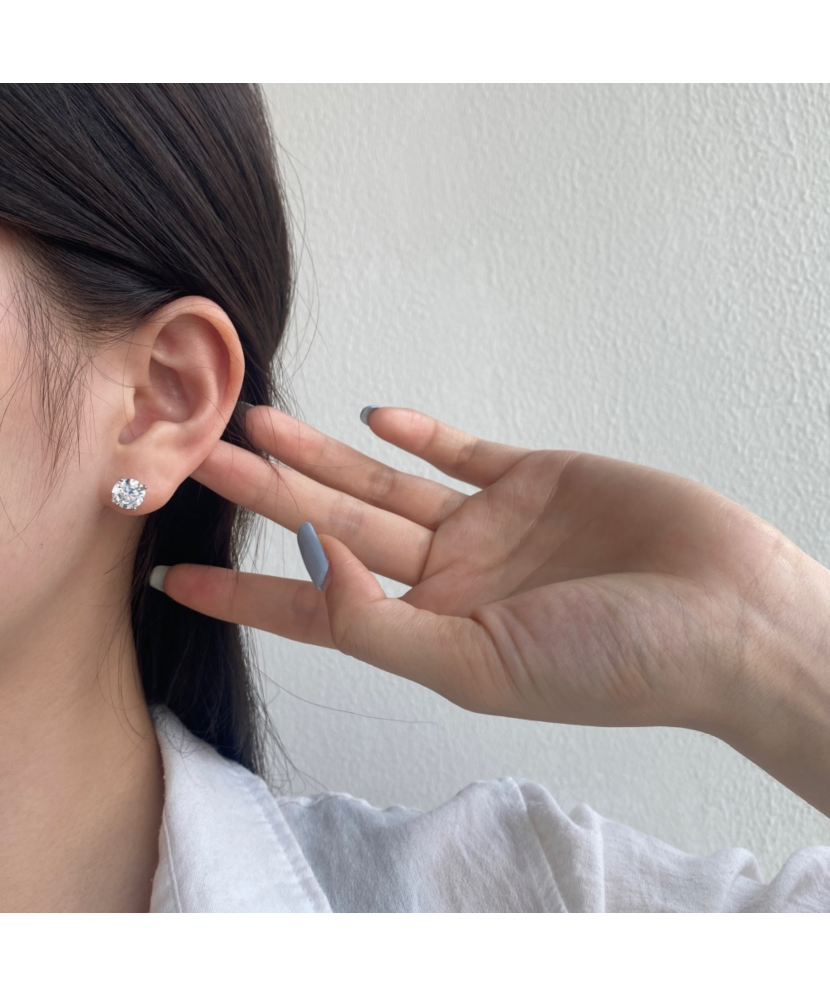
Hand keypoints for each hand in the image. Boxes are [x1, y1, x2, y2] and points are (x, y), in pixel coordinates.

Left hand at [159, 405, 817, 738]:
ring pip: (384, 483)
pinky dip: (420, 430)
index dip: (246, 596)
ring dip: (323, 455)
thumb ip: (385, 624)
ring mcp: (490, 526)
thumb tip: (307, 570)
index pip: (317, 612)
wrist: (725, 618)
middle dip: (269, 496)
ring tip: (259, 423)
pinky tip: (374, 415)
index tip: (177, 579)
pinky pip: (462, 451)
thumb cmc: (614, 663)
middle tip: (200, 458)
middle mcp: (452, 580)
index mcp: (434, 634)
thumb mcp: (481, 666)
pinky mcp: (533, 478)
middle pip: (339, 530)